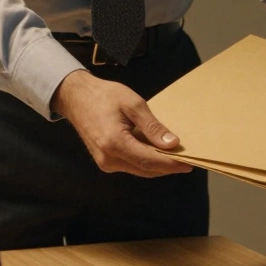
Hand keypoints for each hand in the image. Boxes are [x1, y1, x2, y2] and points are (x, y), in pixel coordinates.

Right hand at [50, 70, 191, 177]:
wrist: (76, 97)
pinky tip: (156, 151)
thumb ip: (152, 126)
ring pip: (139, 169)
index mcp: (115, 143)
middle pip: (146, 169)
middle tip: (187, 159)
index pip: (150, 161)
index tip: (189, 163)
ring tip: (175, 155)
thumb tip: (172, 144)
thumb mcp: (133, 104)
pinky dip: (145, 160)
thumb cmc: (104, 96)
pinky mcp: (105, 161)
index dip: (171, 164)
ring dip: (157, 165)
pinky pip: (131, 165)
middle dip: (167, 167)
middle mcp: (109, 159)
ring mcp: (105, 163)